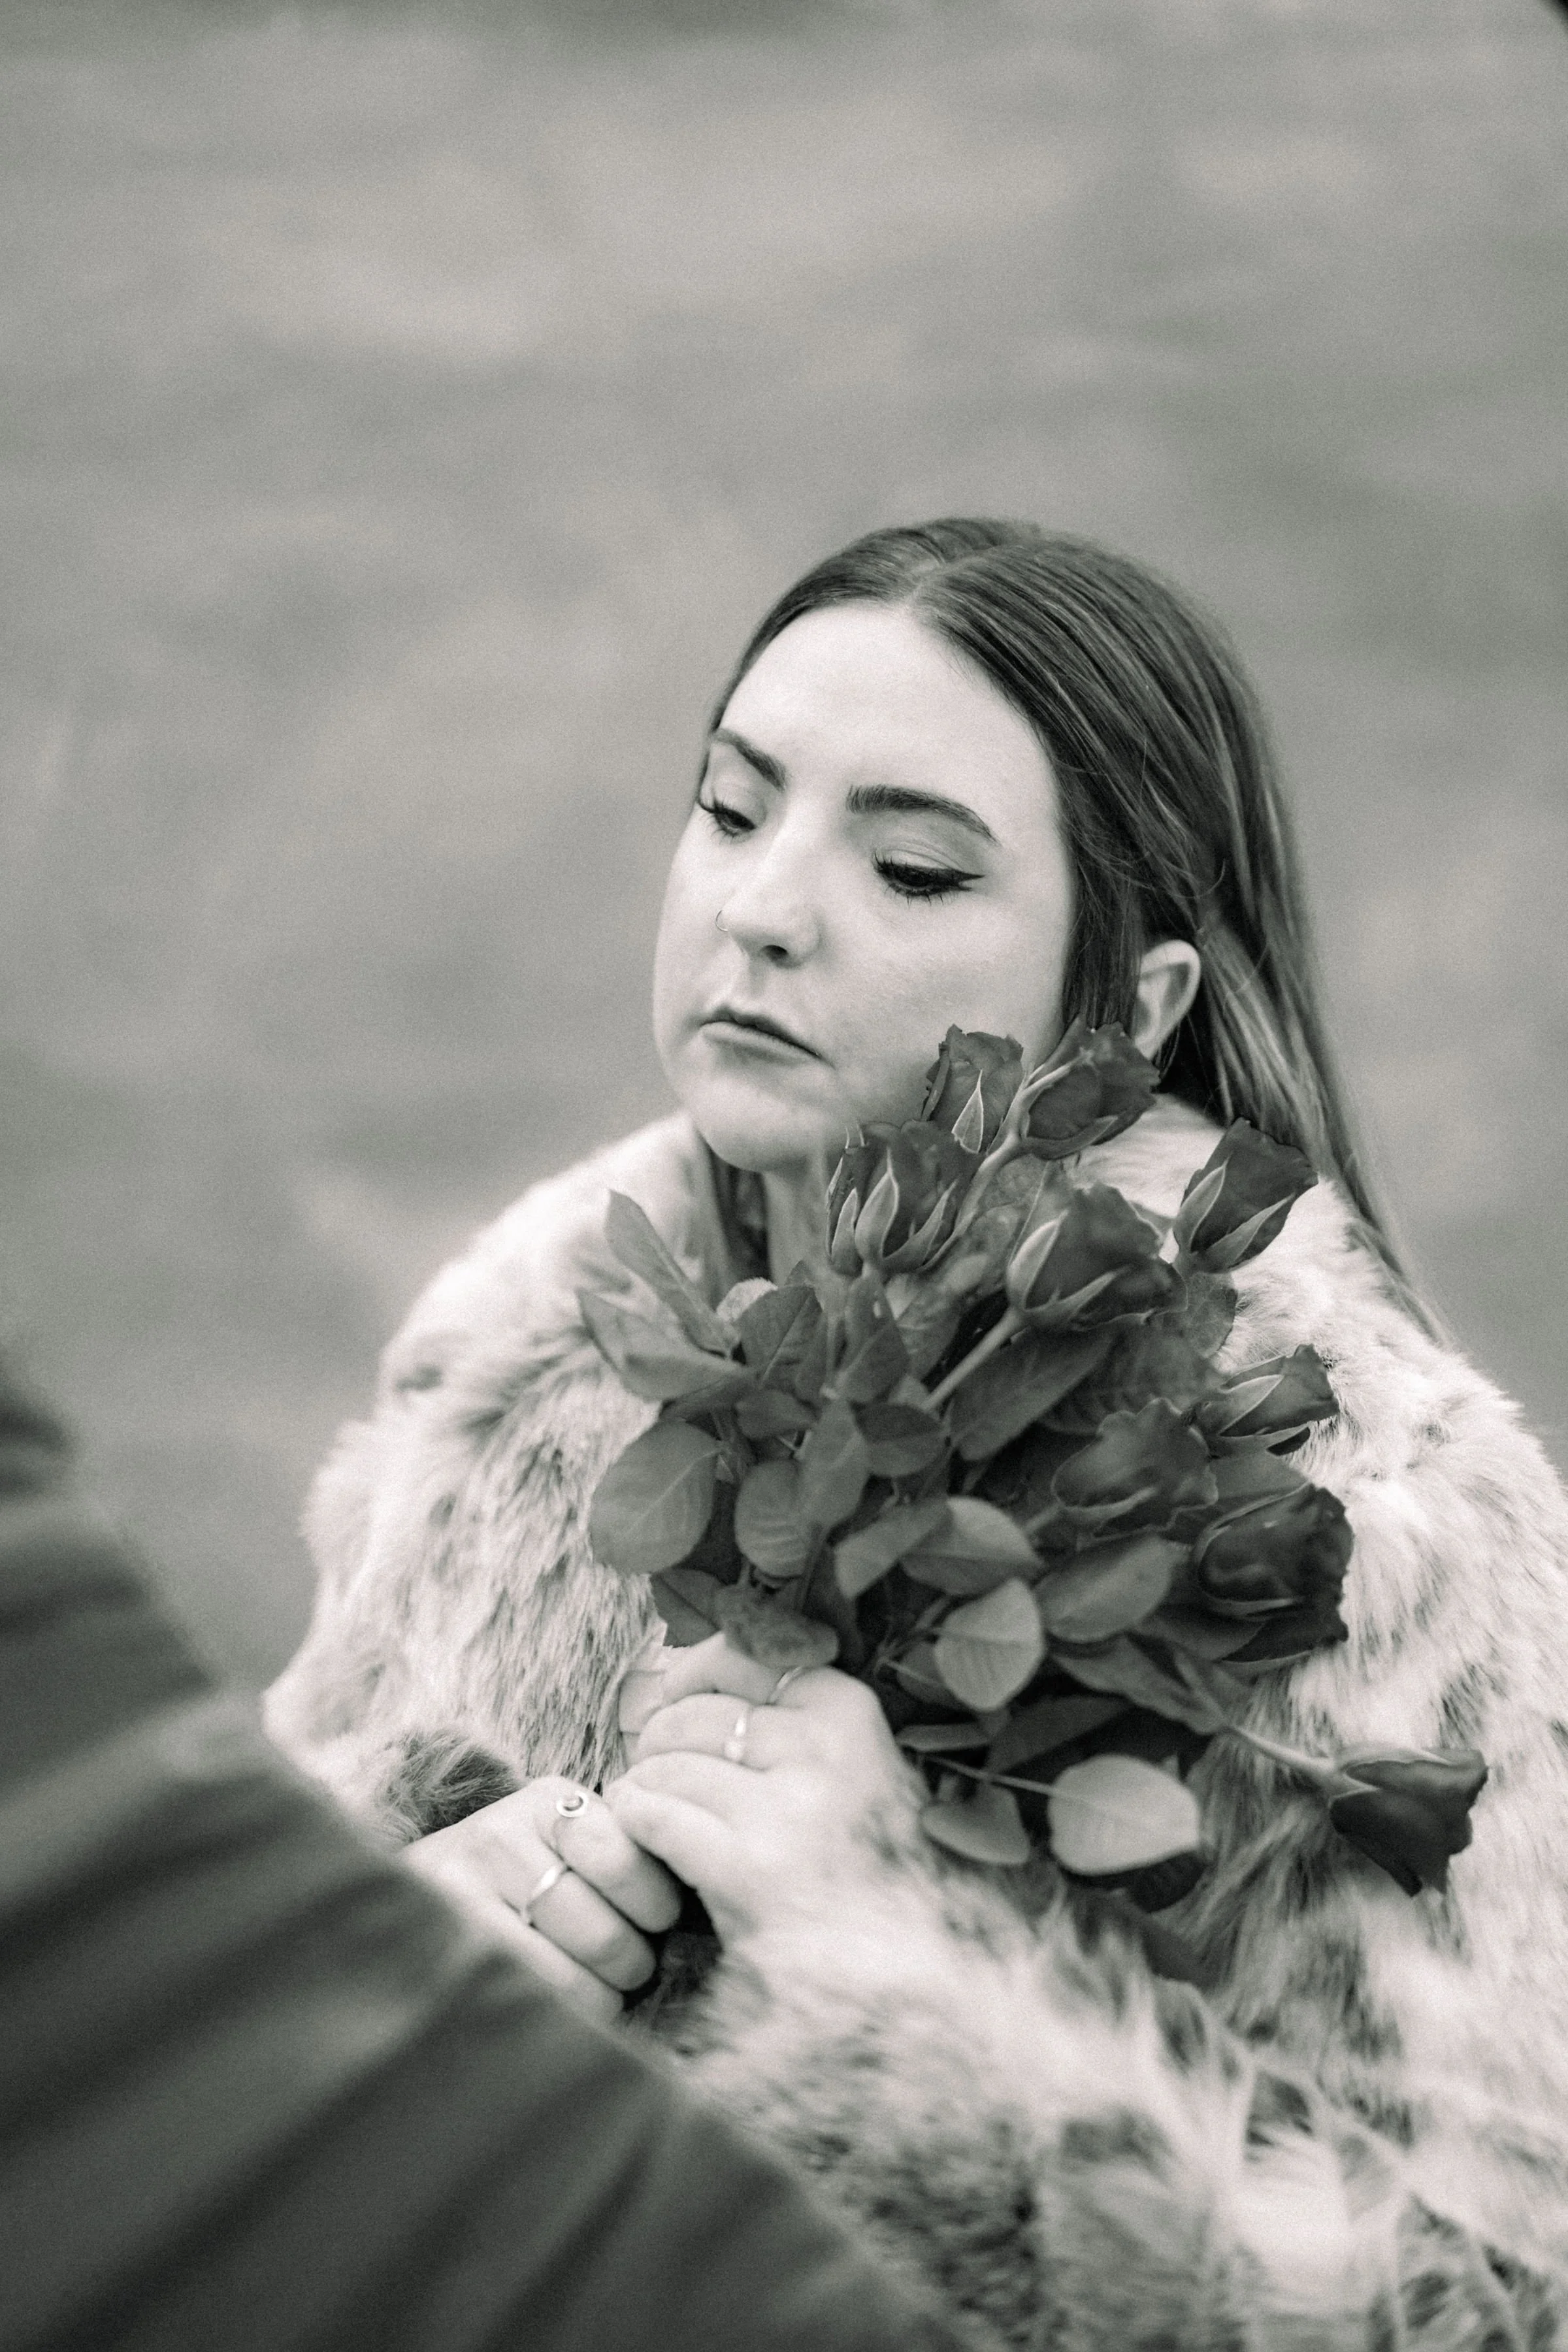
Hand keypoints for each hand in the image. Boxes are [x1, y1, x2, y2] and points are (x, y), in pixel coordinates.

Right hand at [403, 1777, 682, 2024]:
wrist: (411, 1903)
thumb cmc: (522, 1883)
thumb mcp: (568, 1847)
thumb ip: (624, 1855)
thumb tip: (708, 1890)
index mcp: (551, 1802)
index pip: (631, 1861)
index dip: (656, 1906)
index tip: (654, 1921)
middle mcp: (501, 1833)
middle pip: (607, 1932)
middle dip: (632, 1963)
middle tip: (626, 1967)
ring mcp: (463, 1889)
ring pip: (573, 1977)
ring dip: (601, 1998)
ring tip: (597, 1989)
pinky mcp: (443, 1942)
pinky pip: (531, 2001)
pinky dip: (563, 2017)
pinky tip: (562, 2010)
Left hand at [605, 1633, 921, 1946]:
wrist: (912, 1977)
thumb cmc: (871, 1870)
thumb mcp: (858, 1770)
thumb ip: (795, 1723)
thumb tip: (692, 1678)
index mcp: (850, 1713)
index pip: (743, 1657)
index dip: (691, 1677)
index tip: (672, 1702)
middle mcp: (821, 1750)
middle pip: (695, 1714)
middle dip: (659, 1741)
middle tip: (656, 1774)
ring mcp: (785, 1810)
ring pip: (667, 1766)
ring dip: (643, 1787)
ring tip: (648, 1811)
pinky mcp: (747, 1870)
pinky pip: (655, 1817)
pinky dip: (636, 1824)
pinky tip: (646, 1843)